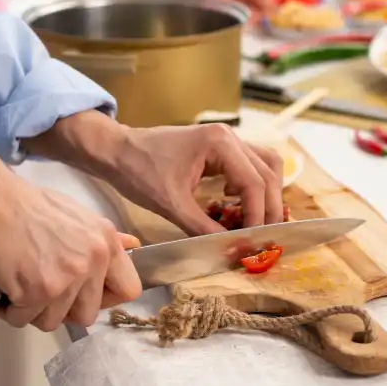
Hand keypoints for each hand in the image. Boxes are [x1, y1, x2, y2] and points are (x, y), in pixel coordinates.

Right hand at [0, 177, 142, 329]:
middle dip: (63, 309)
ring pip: (54, 322)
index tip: (85, 293)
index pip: (129, 289)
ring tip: (20, 286)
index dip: (106, 297)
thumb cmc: (27, 204)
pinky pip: (25, 319)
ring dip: (34, 310)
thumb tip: (131, 244)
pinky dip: (11, 310)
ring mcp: (65, 279)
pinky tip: (5, 289)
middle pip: (88, 314)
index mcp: (106, 243)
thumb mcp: (77, 215)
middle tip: (43, 291)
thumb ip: (101, 238)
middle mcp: (92, 262)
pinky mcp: (36, 292)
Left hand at [26, 113, 283, 236]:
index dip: (259, 215)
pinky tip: (237, 205)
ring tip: (257, 222)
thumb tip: (232, 248)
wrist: (117, 151)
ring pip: (265, 166)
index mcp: (219, 143)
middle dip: (269, 207)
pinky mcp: (220, 148)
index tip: (256, 240)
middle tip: (265, 236)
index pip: (254, 183)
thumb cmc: (138, 171)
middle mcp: (229, 137)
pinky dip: (252, 186)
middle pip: (268, 173)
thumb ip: (204, 227)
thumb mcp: (172, 205)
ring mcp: (226, 140)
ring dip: (266, 194)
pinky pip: (250, 165)